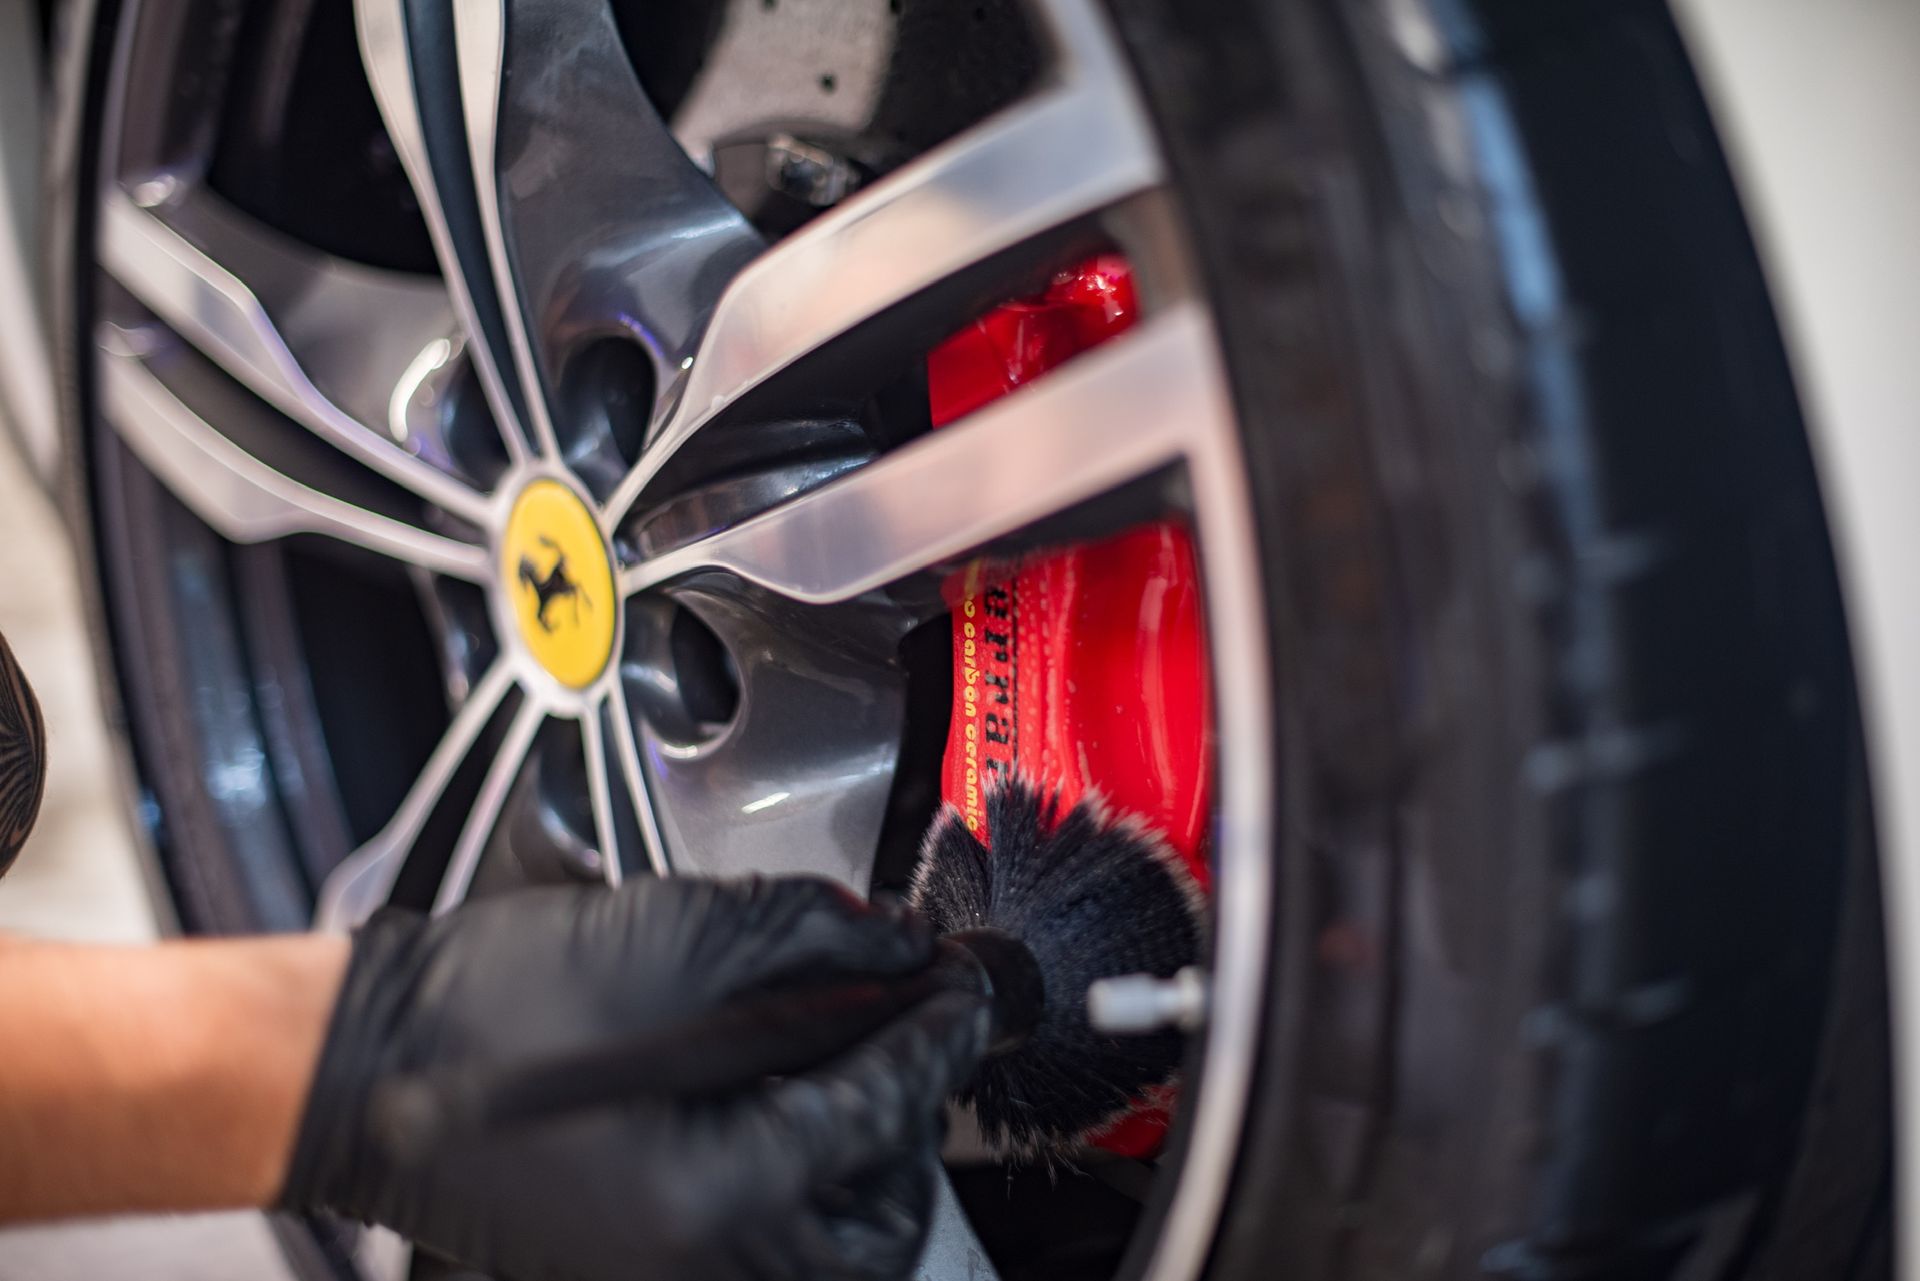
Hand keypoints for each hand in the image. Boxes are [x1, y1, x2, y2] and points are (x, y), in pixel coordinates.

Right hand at [280, 878, 986, 1280]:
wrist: (361, 1065)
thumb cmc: (486, 1007)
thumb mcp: (677, 938)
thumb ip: (812, 935)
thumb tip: (894, 943)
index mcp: (718, 1191)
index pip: (886, 1106)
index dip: (940, 1031)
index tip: (966, 989)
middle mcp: (701, 1263)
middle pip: (879, 1216)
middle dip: (913, 1118)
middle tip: (921, 1036)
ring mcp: (666, 1279)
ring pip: (826, 1245)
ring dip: (864, 1158)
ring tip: (859, 1068)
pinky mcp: (636, 1268)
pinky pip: (760, 1246)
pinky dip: (799, 1186)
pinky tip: (788, 1107)